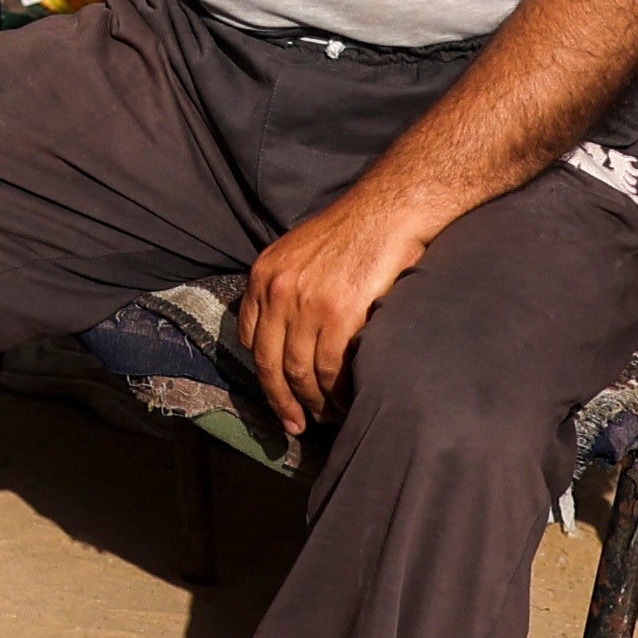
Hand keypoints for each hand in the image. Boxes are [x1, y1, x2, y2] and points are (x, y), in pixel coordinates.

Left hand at [235, 186, 436, 434]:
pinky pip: (330, 368)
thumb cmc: (350, 233)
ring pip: (300, 371)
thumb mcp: (298, 255)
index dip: (264, 372)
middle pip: (270, 363)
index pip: (251, 338)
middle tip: (294, 425)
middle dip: (281, 400)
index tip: (277, 393)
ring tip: (324, 417)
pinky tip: (343, 402)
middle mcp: (277, 291)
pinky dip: (335, 392)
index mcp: (263, 276)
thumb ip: (283, 289)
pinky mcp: (338, 315)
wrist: (386, 212)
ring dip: (311, 401)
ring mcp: (306, 304)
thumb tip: (283, 334)